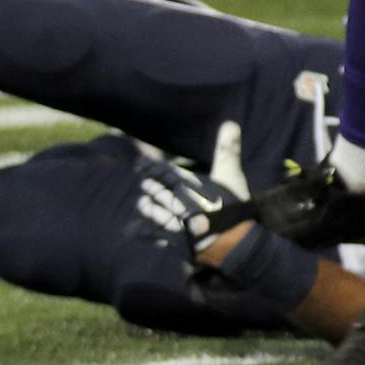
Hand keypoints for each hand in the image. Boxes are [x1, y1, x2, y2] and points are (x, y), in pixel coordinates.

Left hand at [134, 123, 248, 258]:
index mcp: (189, 185)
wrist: (233, 242)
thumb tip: (229, 122)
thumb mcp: (232, 176)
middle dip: (150, 187)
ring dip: (146, 208)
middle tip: (144, 183)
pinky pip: (150, 235)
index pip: (166, 172)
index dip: (152, 168)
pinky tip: (131, 230)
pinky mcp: (170, 242)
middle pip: (157, 192)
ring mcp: (172, 223)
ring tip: (141, 204)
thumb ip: (227, 149)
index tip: (140, 164)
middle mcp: (176, 202)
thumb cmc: (233, 208)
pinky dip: (140, 232)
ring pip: (152, 213)